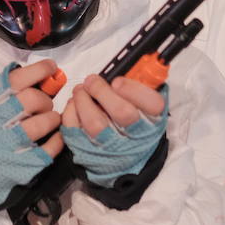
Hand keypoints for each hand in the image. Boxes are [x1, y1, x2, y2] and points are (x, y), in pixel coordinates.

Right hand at [0, 60, 64, 209]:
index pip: (20, 78)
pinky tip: (55, 137)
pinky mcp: (20, 164)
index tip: (51, 69)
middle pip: (34, 100)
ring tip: (50, 120)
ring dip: (52, 119)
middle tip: (44, 104)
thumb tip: (37, 78)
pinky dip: (57, 141)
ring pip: (43, 123)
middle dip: (45, 100)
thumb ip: (2, 89)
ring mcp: (10, 142)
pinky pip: (48, 149)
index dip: (40, 70)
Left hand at [61, 75, 167, 190]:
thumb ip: (142, 85)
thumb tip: (132, 64)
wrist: (125, 160)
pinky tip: (74, 103)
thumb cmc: (134, 124)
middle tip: (91, 80)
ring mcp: (112, 146)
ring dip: (83, 101)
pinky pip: (75, 131)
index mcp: (154, 119)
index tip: (117, 81)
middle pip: (122, 112)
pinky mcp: (89, 151)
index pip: (152, 103)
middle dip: (102, 91)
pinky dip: (70, 113)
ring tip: (81, 90)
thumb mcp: (146, 105)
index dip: (133, 89)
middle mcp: (136, 135)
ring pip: (96, 123)